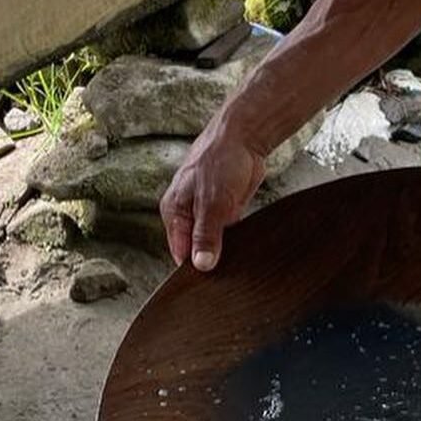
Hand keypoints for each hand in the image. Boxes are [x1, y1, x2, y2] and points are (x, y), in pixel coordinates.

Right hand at [160, 121, 266, 271]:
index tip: (211, 283)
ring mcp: (207, 212)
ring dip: (226, 250)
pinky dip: (237, 239)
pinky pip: (229, 232)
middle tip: (228, 276)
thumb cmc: (220, 161)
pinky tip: (247, 248)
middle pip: (196, 248)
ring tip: (238, 262)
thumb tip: (201, 265)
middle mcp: (187, 214)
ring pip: (214, 241)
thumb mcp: (211, 203)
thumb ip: (206, 235)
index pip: (180, 252)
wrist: (244, 137)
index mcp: (174, 212)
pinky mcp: (226, 209)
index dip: (195, 268)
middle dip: (211, 259)